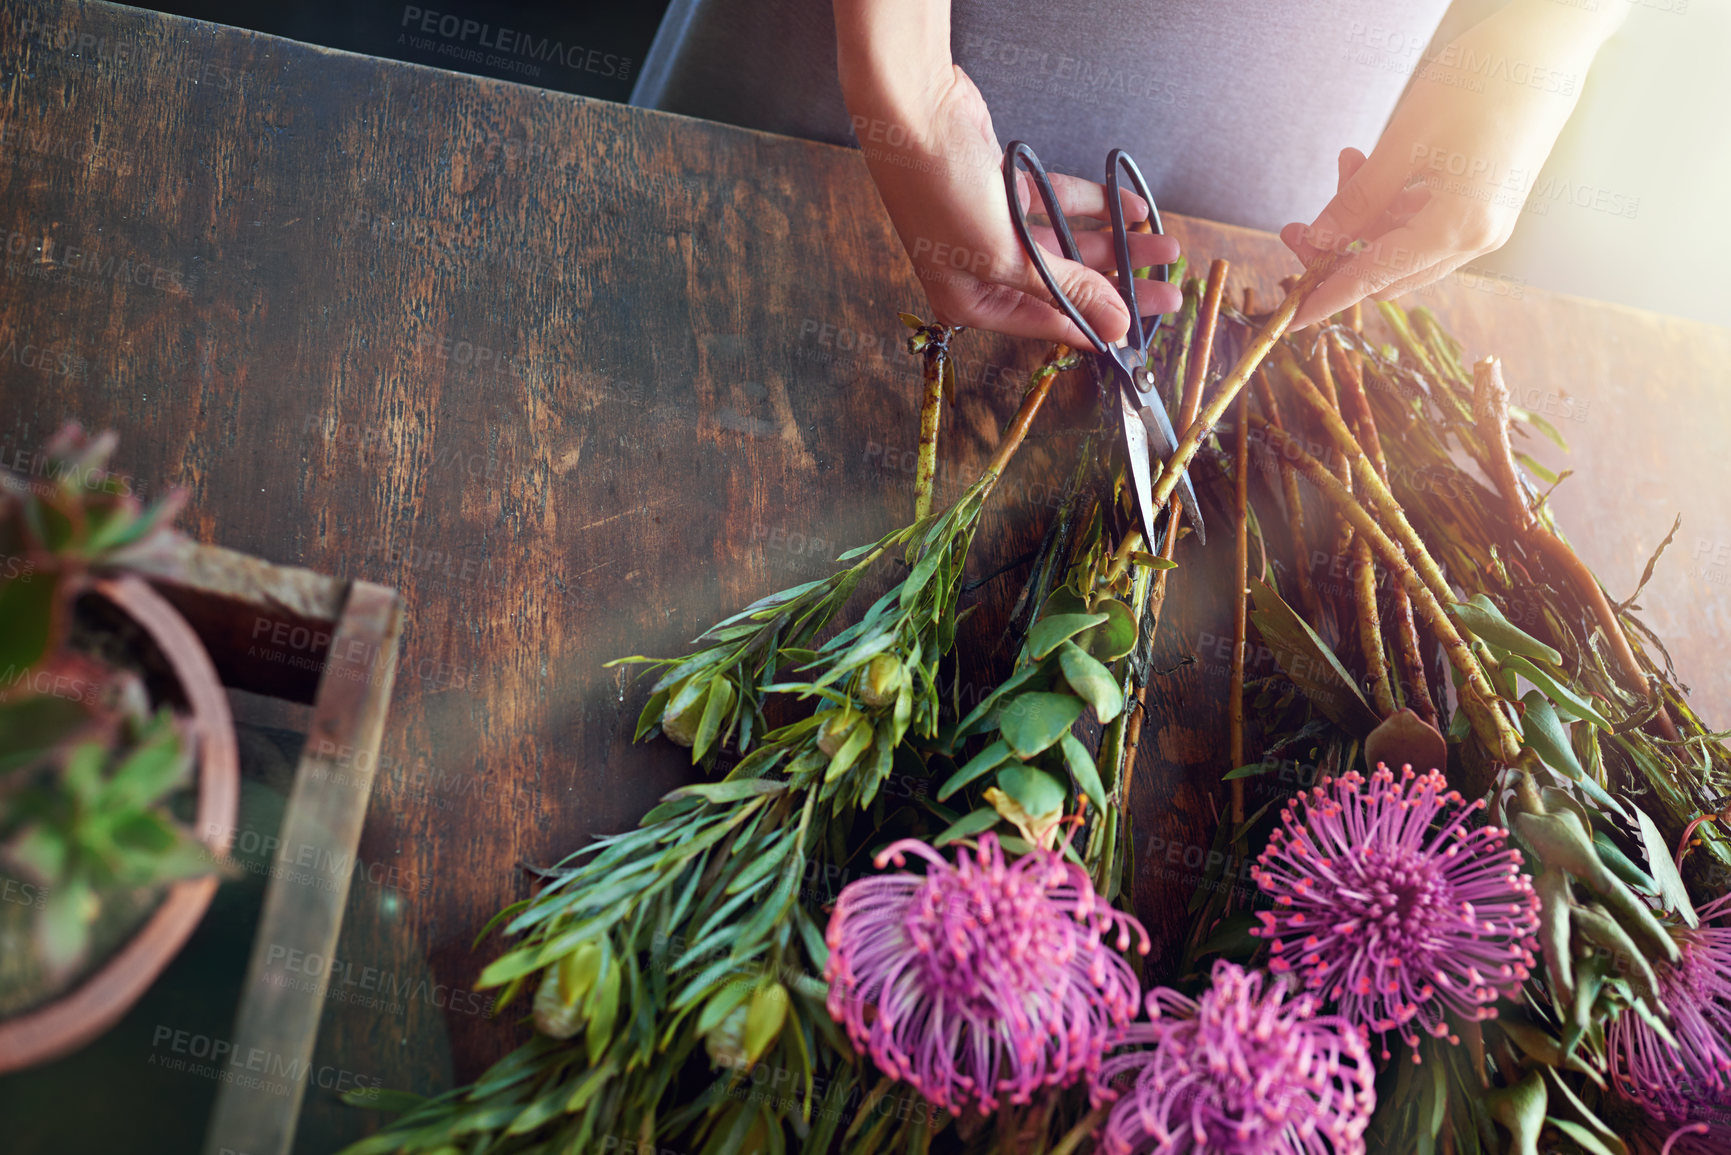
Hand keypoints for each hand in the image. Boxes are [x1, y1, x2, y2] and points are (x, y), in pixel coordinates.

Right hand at [836, 1, 1177, 346]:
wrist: (912, 111)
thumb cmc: (941, 191)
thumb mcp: (1007, 255)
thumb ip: (1067, 289)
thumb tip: (1116, 326)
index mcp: (971, 301)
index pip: (1048, 324)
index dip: (1098, 326)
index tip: (1143, 330)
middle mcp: (981, 270)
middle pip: (1064, 285)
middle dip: (1119, 284)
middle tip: (1167, 292)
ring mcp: (993, 228)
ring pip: (1067, 245)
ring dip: (1115, 244)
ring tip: (1161, 245)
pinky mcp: (1005, 190)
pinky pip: (1058, 206)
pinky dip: (1093, 206)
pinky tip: (1131, 208)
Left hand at [1282, 0, 1623, 327]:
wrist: (1548, 49)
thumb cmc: (1480, 83)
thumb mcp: (1404, 143)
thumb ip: (1358, 201)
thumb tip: (1318, 241)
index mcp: (1458, 227)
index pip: (1375, 278)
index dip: (1329, 297)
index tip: (1292, 317)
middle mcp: (1478, 238)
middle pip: (1388, 271)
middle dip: (1338, 253)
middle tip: (1296, 225)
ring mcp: (1486, 226)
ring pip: (1404, 248)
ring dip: (1365, 221)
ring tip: (1347, 162)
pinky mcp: (1486, 208)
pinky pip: (1425, 226)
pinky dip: (1392, 208)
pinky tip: (1373, 167)